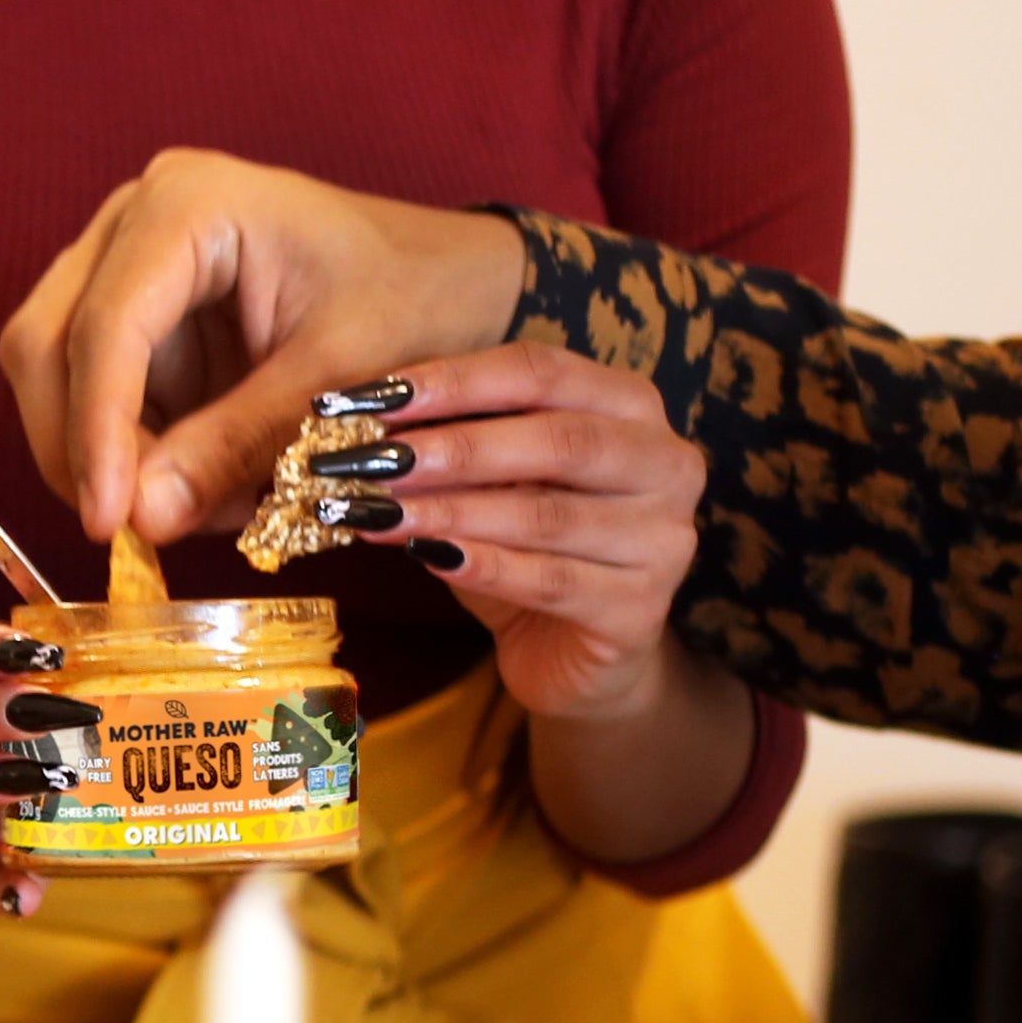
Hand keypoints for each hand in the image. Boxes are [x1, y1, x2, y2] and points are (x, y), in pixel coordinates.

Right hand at [0, 148, 525, 549]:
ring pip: (62, 380)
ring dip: (116, 460)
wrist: (462, 283)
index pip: (105, 328)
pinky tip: (208, 485)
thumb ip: (237, 445)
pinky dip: (143, 456)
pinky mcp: (144, 321)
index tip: (107, 521)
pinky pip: (107, 400)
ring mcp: (130, 268)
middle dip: (84, 449)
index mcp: (187, 204)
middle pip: (48, 346)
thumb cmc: (417, 302)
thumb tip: (141, 520)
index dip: (95, 433)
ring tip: (211, 508)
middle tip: (138, 533)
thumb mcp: (337, 380)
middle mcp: (136, 222)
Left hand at [312, 344, 760, 863]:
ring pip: (546, 515)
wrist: (574, 651)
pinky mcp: (642, 611)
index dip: (452, 381)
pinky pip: (550, 581)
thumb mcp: (494, 478)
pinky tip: (422, 557)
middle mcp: (668, 464)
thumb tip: (353, 414)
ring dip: (448, 511)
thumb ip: (452, 441)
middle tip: (365, 458)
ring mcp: (665, 541)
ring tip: (371, 512)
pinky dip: (480, 565)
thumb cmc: (529, 544)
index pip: (541, 371)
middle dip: (451, 447)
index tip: (366, 397)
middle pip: (557, 439)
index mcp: (633, 406)